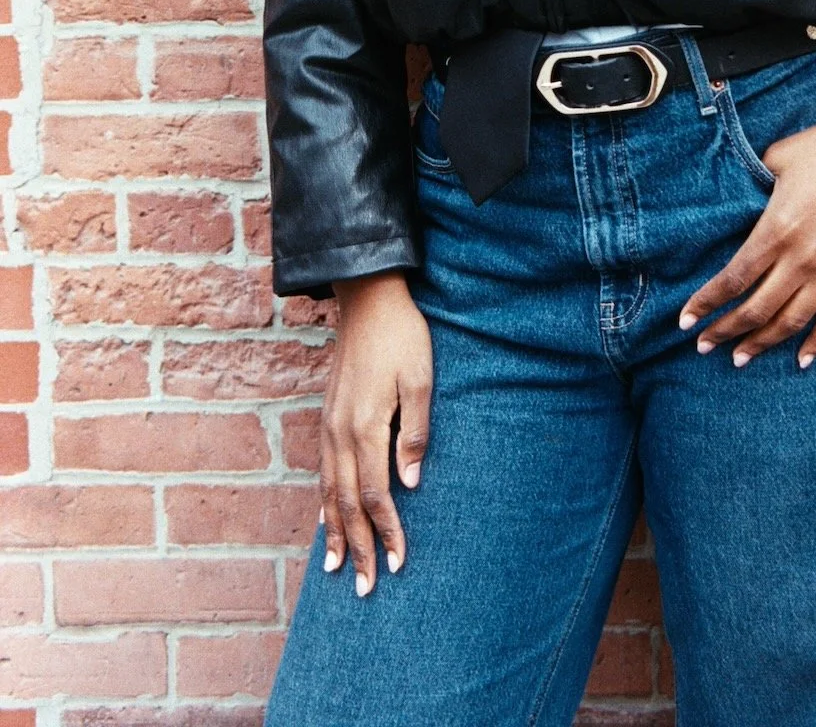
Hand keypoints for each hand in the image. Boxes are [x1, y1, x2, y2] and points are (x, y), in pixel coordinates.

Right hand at [321, 270, 431, 595]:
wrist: (367, 298)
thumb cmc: (402, 337)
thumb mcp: (421, 380)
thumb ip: (415, 433)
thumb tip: (409, 485)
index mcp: (366, 426)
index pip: (376, 494)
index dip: (387, 531)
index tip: (398, 562)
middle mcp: (340, 432)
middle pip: (347, 503)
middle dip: (357, 547)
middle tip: (365, 588)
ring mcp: (328, 425)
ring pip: (328, 491)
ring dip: (334, 531)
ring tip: (335, 567)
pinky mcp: (326, 416)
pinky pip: (322, 470)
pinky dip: (324, 501)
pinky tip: (325, 517)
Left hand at [678, 89, 815, 368]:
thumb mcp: (779, 157)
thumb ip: (753, 182)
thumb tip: (735, 195)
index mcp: (777, 229)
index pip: (733, 279)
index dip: (707, 304)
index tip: (686, 321)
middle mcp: (803, 258)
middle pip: (756, 310)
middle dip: (725, 332)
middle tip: (703, 346)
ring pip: (791, 323)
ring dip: (762, 344)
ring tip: (740, 358)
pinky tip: (801, 360)